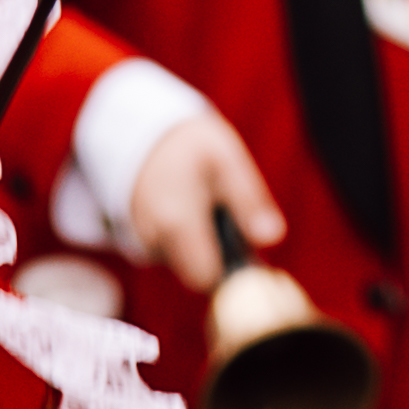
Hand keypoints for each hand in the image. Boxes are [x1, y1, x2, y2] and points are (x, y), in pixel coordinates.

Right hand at [130, 113, 284, 293]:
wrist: (141, 131)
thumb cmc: (190, 144)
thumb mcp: (227, 160)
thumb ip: (249, 200)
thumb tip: (271, 238)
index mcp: (176, 222)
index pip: (205, 277)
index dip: (232, 271)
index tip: (252, 254)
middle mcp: (151, 237)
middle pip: (195, 273)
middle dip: (220, 257)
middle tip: (233, 219)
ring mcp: (140, 238)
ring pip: (183, 262)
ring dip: (203, 245)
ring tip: (209, 205)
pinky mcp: (137, 236)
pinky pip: (169, 251)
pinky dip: (185, 238)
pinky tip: (191, 208)